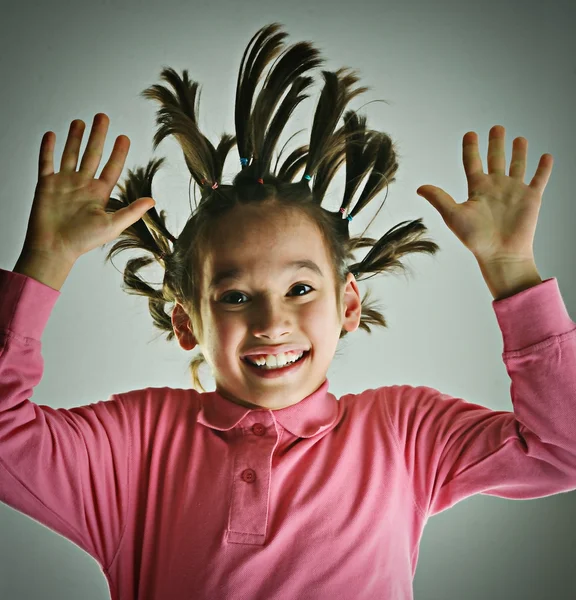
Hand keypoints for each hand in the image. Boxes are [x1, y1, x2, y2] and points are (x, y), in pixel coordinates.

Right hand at [22, 113, 155, 262]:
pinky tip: (52, 134)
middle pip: (92, 154)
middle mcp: (82, 185)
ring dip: (75, 138)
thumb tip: (152, 200)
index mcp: (99, 194)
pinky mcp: (46, 185)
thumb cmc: (83, 241)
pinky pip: (46, 162)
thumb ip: (132, 211)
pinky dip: (48, 148)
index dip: (118, 152)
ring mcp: (64, 183)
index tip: (124, 137)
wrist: (54, 248)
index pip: (111, 167)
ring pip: (71, 154)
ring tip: (81, 121)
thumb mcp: (112, 225)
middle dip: (98, 135)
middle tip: (103, 117)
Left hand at [417, 125, 553, 263]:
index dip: (471, 148)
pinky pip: (539, 179)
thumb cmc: (475, 238)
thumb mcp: (453, 215)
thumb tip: (419, 188)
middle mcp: (496, 187)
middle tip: (496, 127)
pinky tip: (546, 156)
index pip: (473, 163)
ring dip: (519, 152)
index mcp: (477, 190)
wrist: (500, 254)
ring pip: (517, 165)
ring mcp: (514, 191)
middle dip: (496, 143)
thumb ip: (439, 198)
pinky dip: (543, 167)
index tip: (470, 133)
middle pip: (496, 159)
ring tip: (519, 138)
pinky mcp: (531, 198)